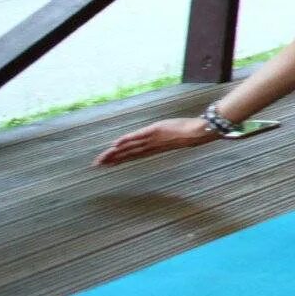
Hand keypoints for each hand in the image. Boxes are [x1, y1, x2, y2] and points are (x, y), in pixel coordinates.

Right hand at [94, 117, 220, 166]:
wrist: (198, 132)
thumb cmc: (187, 134)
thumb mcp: (171, 139)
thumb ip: (158, 142)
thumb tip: (151, 143)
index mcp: (152, 149)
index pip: (131, 156)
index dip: (118, 160)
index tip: (106, 165)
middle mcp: (149, 146)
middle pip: (127, 154)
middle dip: (111, 159)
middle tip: (96, 165)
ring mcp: (151, 139)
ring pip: (129, 147)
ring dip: (114, 153)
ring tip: (101, 159)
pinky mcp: (155, 130)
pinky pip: (138, 136)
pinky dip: (127, 139)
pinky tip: (115, 144)